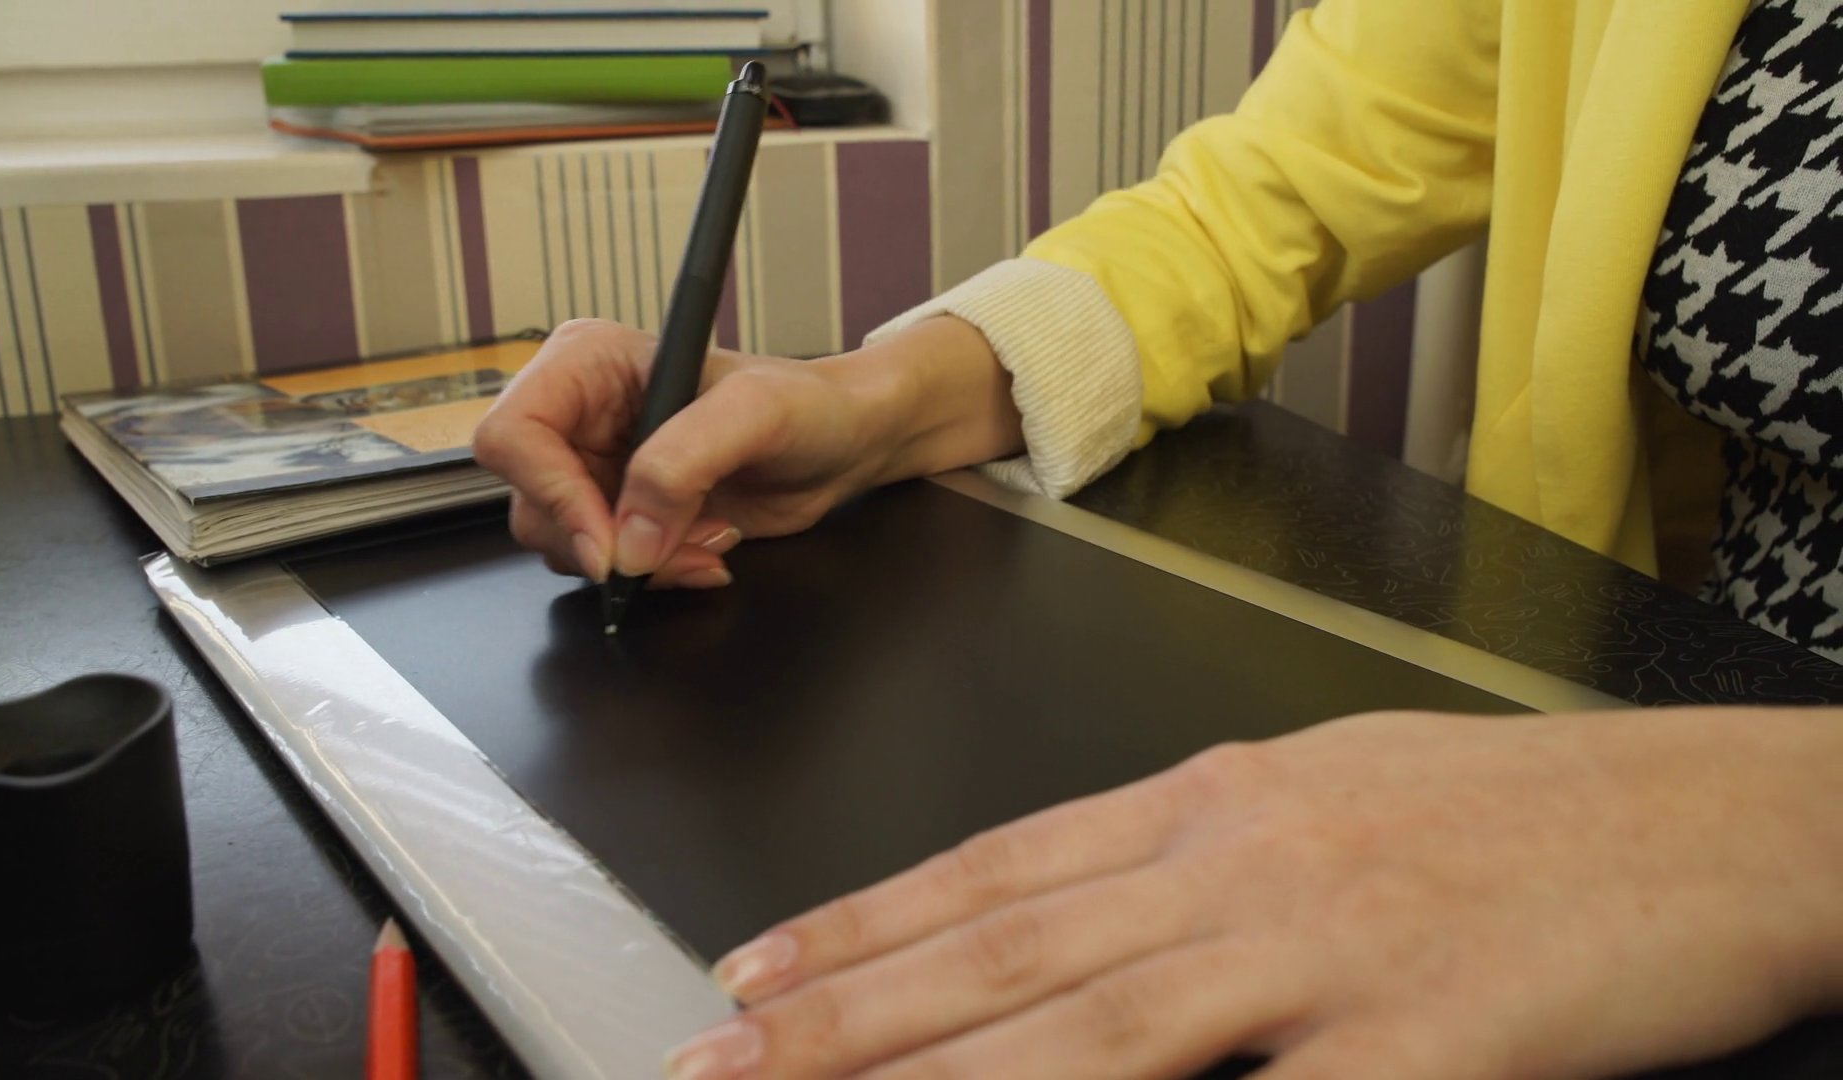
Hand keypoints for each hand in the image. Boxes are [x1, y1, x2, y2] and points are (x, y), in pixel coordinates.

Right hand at [472, 317, 1021, 587]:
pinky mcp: (623, 513)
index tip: (607, 539)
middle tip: (667, 546)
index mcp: (588, 363)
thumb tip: (629, 536)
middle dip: (600, 540)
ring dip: (635, 563)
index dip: (550, 493)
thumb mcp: (754, 413)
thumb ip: (682, 462)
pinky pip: (606, 566)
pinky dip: (654, 575)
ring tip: (703, 540)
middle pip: (529, 501)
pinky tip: (704, 550)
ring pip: (562, 543)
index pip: (513, 434)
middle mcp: (579, 415)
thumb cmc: (808, 403)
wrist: (844, 442)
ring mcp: (597, 469)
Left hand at [670, 709, 1842, 1079]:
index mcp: (1222, 798)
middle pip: (1005, 951)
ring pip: (1085, 1026)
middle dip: (844, 1017)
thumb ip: (1206, 857)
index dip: (864, 924)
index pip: (997, 866)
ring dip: (933, 1075)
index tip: (758, 970)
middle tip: (721, 1059)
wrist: (1717, 819)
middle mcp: (1241, 864)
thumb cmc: (1531, 814)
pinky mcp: (1421, 1045)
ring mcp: (1323, 953)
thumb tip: (1085, 912)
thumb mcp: (1338, 798)